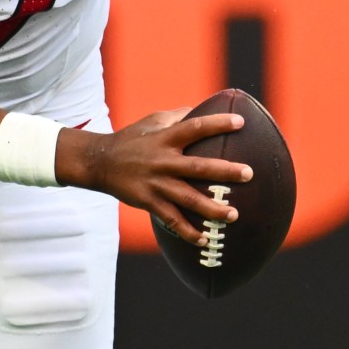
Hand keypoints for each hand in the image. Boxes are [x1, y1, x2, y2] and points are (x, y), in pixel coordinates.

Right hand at [60, 110, 251, 244]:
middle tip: (249, 173)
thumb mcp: (152, 122)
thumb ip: (177, 117)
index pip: (195, 128)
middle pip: (197, 167)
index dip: (217, 124)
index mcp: (165, 138)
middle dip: (224, 171)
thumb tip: (201, 108)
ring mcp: (155, 183)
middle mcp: (162, 161)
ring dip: (212, 208)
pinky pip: (171, 220)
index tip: (241, 124)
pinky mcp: (148, 202)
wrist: (99, 162)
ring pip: (188, 198)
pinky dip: (188, 232)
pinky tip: (204, 240)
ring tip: (234, 214)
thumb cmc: (131, 139)